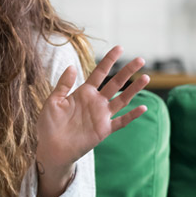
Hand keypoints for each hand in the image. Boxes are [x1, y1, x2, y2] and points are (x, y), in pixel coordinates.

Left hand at [36, 46, 149, 183]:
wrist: (51, 148)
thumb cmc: (49, 125)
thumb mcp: (53, 101)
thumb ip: (63, 85)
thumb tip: (72, 66)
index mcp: (83, 92)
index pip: (99, 73)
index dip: (109, 60)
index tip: (119, 48)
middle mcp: (95, 102)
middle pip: (115, 83)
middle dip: (127, 71)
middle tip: (140, 60)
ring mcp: (101, 116)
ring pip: (122, 100)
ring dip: (134, 90)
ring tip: (146, 78)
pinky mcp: (104, 130)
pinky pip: (121, 122)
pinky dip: (132, 116)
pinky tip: (142, 107)